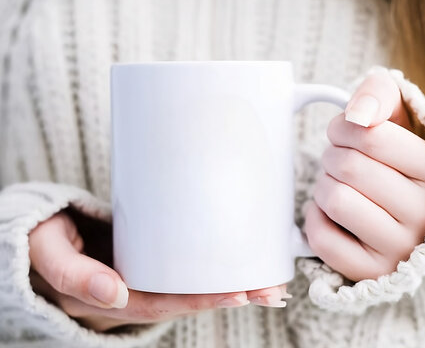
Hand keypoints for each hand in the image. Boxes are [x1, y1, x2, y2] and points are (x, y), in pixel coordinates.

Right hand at [29, 212, 290, 331]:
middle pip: (186, 299)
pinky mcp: (149, 257)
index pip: (163, 304)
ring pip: (189, 286)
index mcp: (110, 298)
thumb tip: (116, 294)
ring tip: (268, 280)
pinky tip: (238, 261)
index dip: (201, 301)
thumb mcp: (48, 254)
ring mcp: (143, 276)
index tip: (239, 293)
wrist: (42, 231)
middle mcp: (132, 293)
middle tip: (270, 289)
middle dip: (229, 295)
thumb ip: (74, 274)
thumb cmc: (44, 240)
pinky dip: (213, 267)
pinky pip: (183, 267)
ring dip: (229, 284)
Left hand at [303, 69, 424, 280]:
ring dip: (323, 186)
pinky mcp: (369, 269)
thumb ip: (380, 95)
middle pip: (347, 167)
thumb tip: (357, 113)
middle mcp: (424, 213)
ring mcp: (398, 247)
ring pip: (334, 200)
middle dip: (331, 157)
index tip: (342, 133)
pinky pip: (322, 237)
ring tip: (337, 186)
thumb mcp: (396, 121)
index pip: (370, 136)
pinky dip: (315, 218)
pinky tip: (329, 213)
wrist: (395, 214)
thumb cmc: (390, 164)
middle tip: (338, 162)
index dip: (342, 128)